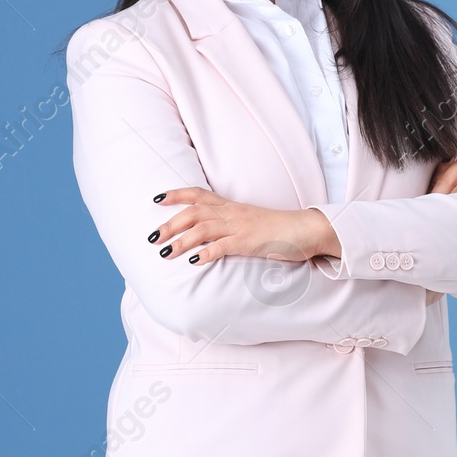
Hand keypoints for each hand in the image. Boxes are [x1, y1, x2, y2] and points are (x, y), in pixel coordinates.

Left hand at [148, 187, 321, 266]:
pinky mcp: (249, 242)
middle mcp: (232, 213)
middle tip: (152, 237)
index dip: (177, 195)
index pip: (199, 194)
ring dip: (181, 240)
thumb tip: (208, 236)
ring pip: (203, 228)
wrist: (305, 230)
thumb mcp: (250, 221)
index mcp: (231, 206)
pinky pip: (223, 246)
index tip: (157, 199)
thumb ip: (229, 225)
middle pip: (194, 212)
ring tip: (165, 252)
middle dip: (170, 224)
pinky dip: (206, 253)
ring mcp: (240, 227)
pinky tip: (194, 262)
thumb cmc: (278, 229)